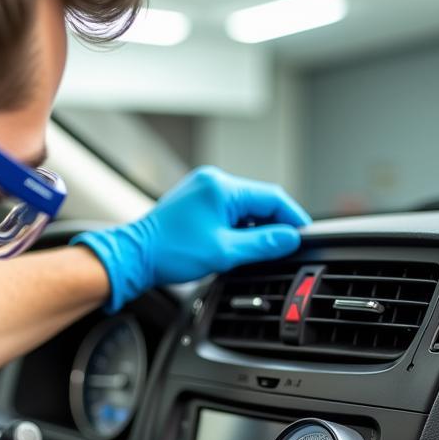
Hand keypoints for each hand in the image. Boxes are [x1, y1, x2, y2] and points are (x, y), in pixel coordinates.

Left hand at [72, 167, 311, 311]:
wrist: (134, 257)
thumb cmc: (171, 253)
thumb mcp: (224, 252)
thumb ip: (262, 244)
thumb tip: (290, 238)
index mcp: (222, 187)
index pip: (272, 197)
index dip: (292, 217)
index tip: (304, 234)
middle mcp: (213, 182)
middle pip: (259, 201)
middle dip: (273, 224)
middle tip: (284, 248)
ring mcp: (202, 190)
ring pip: (243, 208)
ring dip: (254, 228)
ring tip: (257, 252)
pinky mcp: (194, 202)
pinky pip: (227, 211)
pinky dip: (237, 227)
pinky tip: (237, 246)